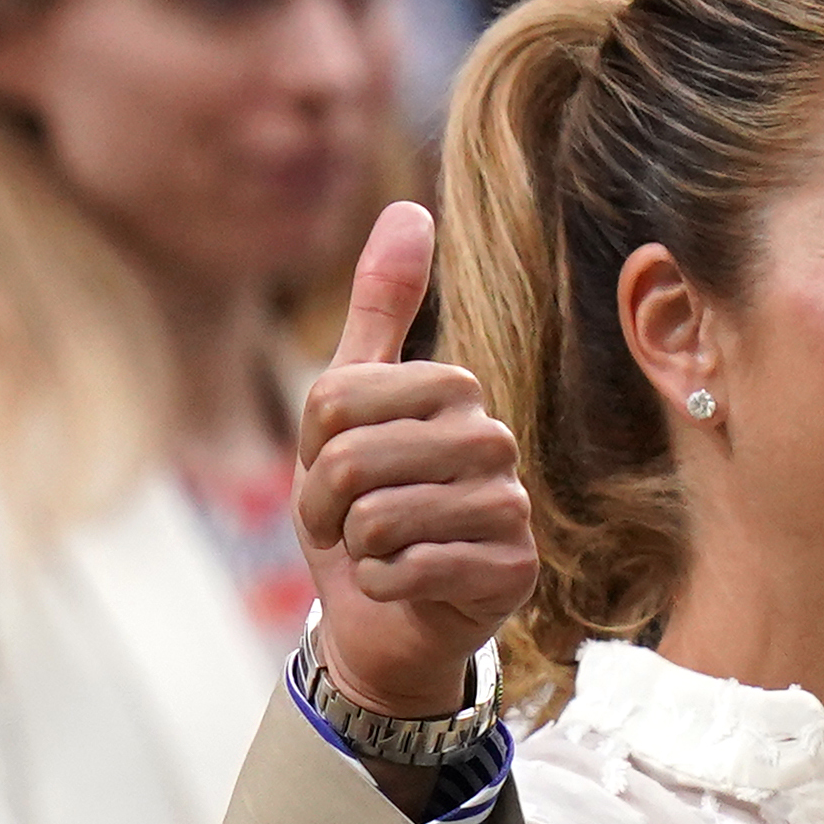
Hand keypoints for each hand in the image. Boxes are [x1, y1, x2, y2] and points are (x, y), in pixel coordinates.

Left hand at [296, 203, 534, 729]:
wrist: (383, 617)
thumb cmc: (361, 508)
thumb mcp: (347, 407)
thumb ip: (378, 310)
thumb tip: (411, 207)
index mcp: (452, 389)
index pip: (335, 399)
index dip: (311, 450)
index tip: (332, 475)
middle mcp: (492, 438)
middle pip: (354, 458)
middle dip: (326, 506)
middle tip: (349, 524)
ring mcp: (509, 505)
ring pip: (379, 518)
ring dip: (355, 549)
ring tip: (378, 552)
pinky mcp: (512, 569)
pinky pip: (405, 571)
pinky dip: (381, 587)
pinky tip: (406, 586)